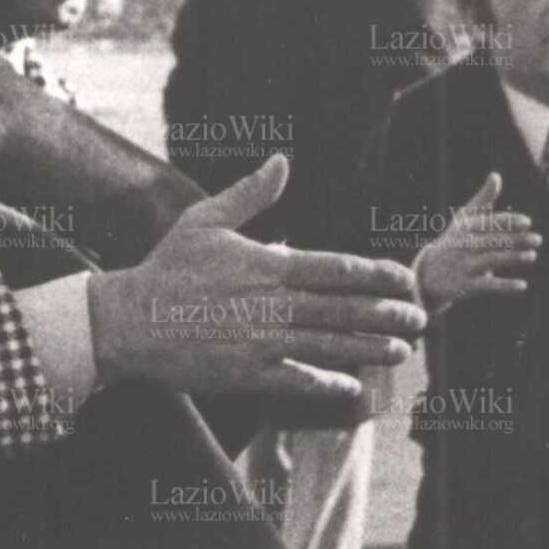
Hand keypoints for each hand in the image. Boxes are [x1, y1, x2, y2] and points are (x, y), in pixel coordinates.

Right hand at [88, 156, 424, 410]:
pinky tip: (353, 387)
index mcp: (268, 265)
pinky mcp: (247, 375)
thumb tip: (282, 161)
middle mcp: (272, 304)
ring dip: (370, 349)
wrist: (128, 322)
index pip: (337, 269)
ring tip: (401, 351)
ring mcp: (262, 342)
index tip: (405, 279)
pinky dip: (328, 384)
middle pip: (344, 309)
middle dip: (388, 314)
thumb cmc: (168, 269)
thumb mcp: (206, 220)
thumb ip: (251, 194)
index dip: (377, 275)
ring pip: (330, 346)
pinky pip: (298, 381)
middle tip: (421, 318)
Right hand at [412, 173, 539, 309]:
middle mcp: (464, 246)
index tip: (527, 222)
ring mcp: (465, 266)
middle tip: (538, 239)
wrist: (429, 273)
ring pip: (491, 261)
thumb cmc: (454, 240)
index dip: (507, 222)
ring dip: (513, 258)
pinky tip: (523, 286)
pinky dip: (505, 286)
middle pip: (492, 241)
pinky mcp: (467, 287)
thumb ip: (483, 198)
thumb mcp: (465, 219)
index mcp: (465, 228)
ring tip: (532, 256)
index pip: (488, 223)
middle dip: (516, 240)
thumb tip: (496, 175)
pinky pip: (488, 286)